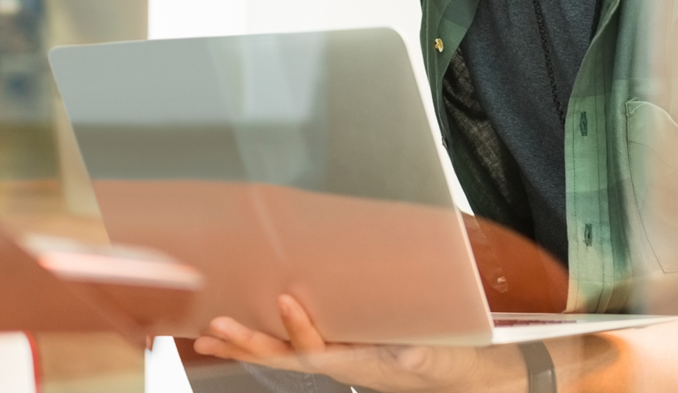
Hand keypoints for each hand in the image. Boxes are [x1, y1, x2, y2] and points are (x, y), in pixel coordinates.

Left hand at [193, 295, 518, 392]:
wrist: (467, 377)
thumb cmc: (454, 366)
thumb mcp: (444, 360)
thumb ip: (425, 357)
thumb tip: (412, 353)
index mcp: (363, 366)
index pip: (321, 351)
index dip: (301, 329)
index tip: (287, 300)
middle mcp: (343, 362)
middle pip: (287, 357)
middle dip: (250, 344)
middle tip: (214, 331)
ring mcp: (339, 355)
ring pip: (285, 352)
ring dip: (248, 343)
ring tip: (210, 335)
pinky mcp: (343, 344)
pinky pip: (297, 342)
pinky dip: (269, 334)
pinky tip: (247, 326)